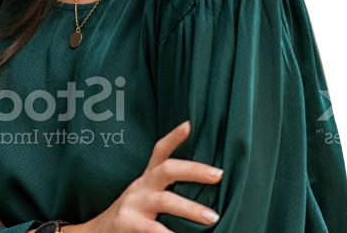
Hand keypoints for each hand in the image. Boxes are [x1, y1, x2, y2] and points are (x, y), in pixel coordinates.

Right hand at [86, 121, 221, 231]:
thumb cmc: (132, 215)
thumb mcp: (146, 195)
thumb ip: (166, 189)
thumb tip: (203, 183)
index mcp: (147, 179)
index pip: (160, 151)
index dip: (173, 137)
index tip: (189, 125)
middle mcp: (141, 186)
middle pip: (167, 169)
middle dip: (194, 170)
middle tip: (218, 174)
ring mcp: (134, 204)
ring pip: (165, 201)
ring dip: (191, 208)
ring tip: (213, 217)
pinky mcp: (128, 224)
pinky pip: (152, 230)